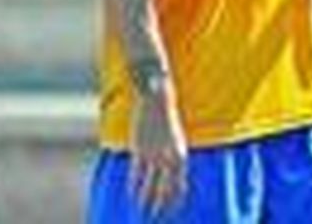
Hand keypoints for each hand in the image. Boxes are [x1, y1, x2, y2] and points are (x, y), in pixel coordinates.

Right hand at [130, 82, 187, 214]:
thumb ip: (173, 160)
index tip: (170, 214)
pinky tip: (131, 194)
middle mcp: (169, 159)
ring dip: (144, 200)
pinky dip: (133, 185)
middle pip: (164, 191)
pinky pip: (136, 173)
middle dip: (159, 207)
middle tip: (155, 219)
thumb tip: (171, 177)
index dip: (174, 203)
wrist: (157, 100)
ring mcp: (154, 155)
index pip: (179, 187)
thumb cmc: (167, 122)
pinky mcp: (140, 150)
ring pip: (148, 185)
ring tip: (141, 212)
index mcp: (181, 157)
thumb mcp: (175, 142)